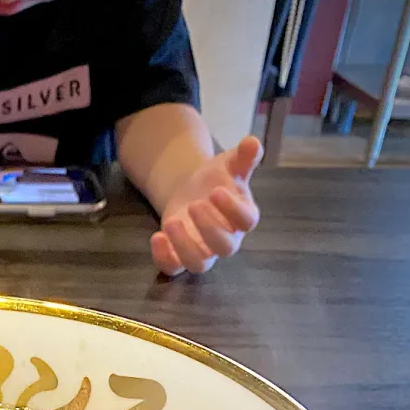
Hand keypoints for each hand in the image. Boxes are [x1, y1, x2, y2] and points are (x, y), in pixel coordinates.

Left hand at [151, 135, 261, 277]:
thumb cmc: (217, 179)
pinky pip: (174, 267)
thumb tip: (252, 142)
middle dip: (209, 228)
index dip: (233, 209)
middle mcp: (226, 238)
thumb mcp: (229, 163)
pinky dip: (164, 258)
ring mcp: (203, 250)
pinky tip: (156, 237)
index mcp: (243, 216)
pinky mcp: (180, 256)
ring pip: (199, 264)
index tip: (216, 191)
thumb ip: (243, 156)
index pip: (247, 220)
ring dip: (184, 247)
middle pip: (225, 247)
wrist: (193, 190)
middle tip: (193, 204)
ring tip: (171, 222)